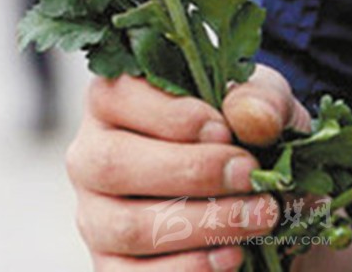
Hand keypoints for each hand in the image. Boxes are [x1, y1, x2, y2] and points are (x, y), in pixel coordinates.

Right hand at [66, 65, 307, 270]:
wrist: (254, 203)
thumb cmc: (242, 138)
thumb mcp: (260, 103)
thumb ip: (261, 98)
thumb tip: (254, 117)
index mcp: (112, 104)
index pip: (114, 96)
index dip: (168, 115)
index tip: (224, 130)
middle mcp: (90, 157)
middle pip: (111, 163)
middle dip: (189, 171)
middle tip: (249, 175)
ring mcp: (95, 215)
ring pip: (126, 226)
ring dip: (201, 224)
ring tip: (259, 216)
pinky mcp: (110, 265)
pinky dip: (189, 269)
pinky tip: (233, 255)